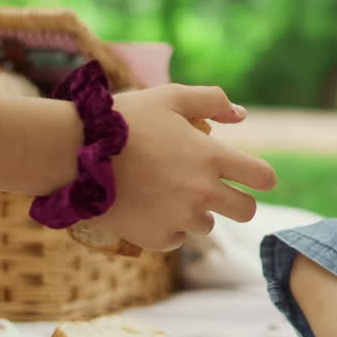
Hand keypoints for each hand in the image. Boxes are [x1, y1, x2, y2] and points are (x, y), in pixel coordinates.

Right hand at [99, 84, 276, 250]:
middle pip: (246, 212)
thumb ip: (212, 101)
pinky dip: (167, 228)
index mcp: (212, 158)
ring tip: (166, 192)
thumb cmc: (124, 120)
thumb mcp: (170, 97)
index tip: (250, 176)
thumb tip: (241, 115)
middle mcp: (202, 193)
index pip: (263, 178)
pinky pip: (175, 239)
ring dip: (195, 213)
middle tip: (215, 191)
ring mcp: (179, 219)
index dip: (260, 176)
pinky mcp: (155, 238)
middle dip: (236, 202)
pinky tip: (148, 208)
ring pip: (206, 226)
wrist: (73, 154)